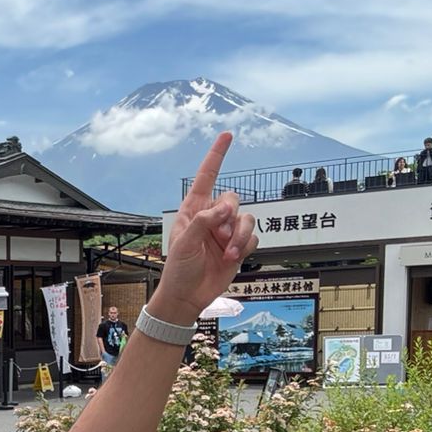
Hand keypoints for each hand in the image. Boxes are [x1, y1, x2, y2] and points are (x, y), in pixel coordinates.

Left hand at [152, 132, 257, 322]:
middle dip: (230, 216)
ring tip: (228, 252)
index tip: (227, 136)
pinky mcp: (238, 247)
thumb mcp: (185, 243)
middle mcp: (211, 218)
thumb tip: (225, 208)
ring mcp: (226, 232)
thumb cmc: (178, 270)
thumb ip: (204, 221)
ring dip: (240, 235)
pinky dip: (246, 246)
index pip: (206, 178)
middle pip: (233, 199)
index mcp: (193, 211)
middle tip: (220, 236)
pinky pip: (253, 236)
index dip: (217, 156)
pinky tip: (233, 258)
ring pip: (246, 218)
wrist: (188, 296)